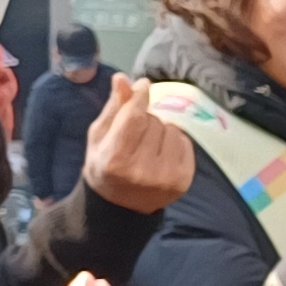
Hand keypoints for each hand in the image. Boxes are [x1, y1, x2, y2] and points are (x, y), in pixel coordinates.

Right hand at [76, 77, 193, 215]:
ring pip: (172, 129)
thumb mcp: (100, 137)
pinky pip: (185, 143)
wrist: (120, 206)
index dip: (140, 97)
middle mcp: (142, 171)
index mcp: (116, 159)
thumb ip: (114, 108)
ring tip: (149, 145)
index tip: (144, 85)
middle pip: (153, 121)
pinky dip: (175, 141)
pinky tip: (162, 153)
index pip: (135, 118)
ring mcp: (165, 178)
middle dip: (146, 118)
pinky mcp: (183, 181)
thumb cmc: (105, 165)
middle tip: (136, 133)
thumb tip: (123, 78)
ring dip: (162, 129)